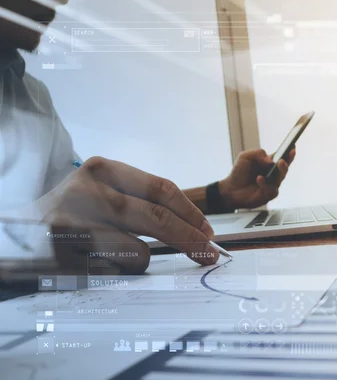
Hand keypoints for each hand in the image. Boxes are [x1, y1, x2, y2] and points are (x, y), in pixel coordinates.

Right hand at [39, 157, 217, 273]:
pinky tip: (92, 263)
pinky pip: (114, 274)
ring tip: (113, 253)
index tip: (208, 231)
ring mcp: (74, 227)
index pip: (161, 189)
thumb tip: (194, 227)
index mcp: (102, 170)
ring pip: (139, 253)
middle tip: (209, 255)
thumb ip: (140, 200)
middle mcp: (87, 193)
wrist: (16, 235)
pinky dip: (114, 272)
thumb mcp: (100, 190)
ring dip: (139, 261)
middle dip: (190, 240)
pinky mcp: (63, 260)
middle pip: (158, 219)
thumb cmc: (71, 213)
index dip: (191, 213)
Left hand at [218, 148, 295, 209]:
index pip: (283, 157)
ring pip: (280, 179)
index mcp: (271, 164)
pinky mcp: (268, 196)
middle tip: (284, 158)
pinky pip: (270, 190)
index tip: (293, 147)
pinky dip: (264, 183)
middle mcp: (274, 175)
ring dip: (280, 171)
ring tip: (278, 163)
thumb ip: (258, 153)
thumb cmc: (239, 172)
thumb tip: (270, 160)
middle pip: (285, 168)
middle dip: (287, 162)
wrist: (230, 189)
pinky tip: (259, 178)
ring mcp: (272, 185)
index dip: (289, 153)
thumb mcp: (245, 157)